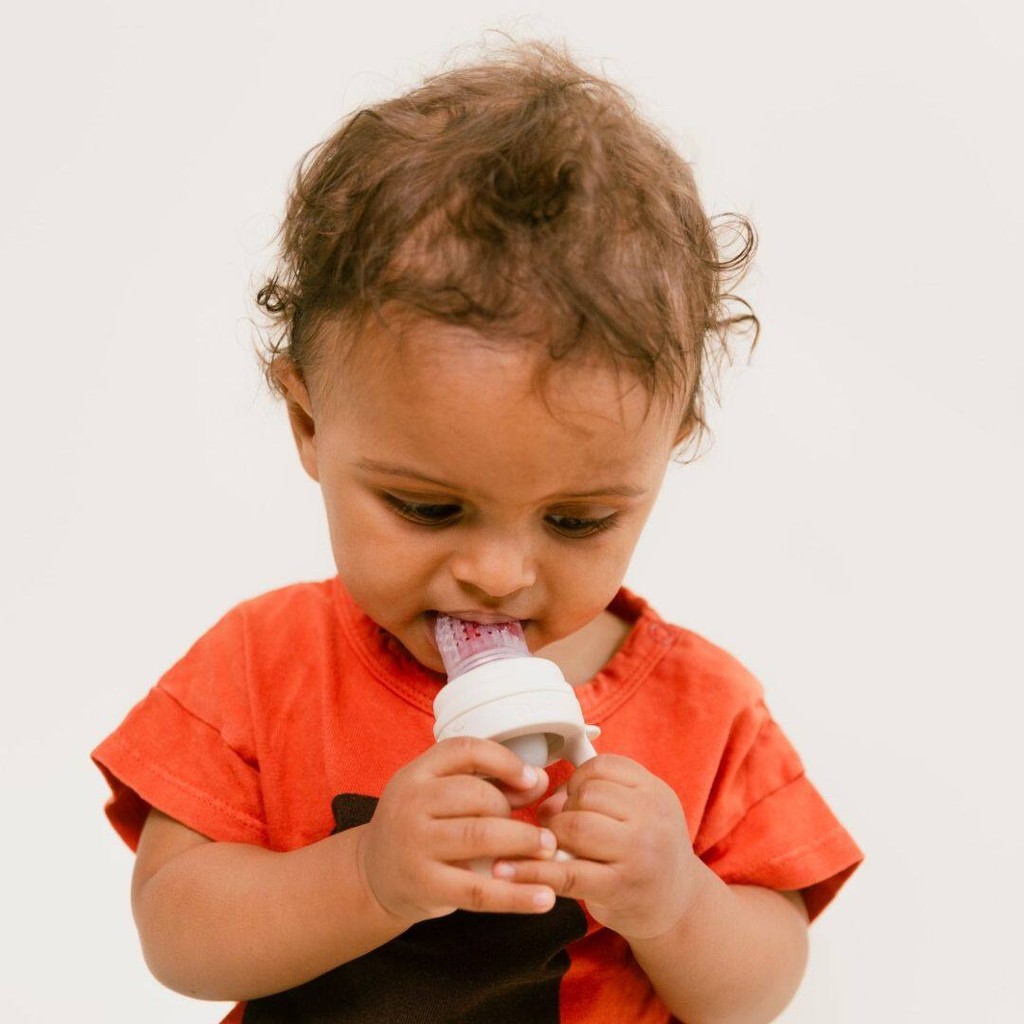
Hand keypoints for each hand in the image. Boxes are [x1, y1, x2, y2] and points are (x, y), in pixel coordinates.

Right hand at [356, 737, 558, 926]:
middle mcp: (410, 803)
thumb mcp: (442, 796)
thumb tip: (540, 781)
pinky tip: (544, 898)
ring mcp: (414, 844)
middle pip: (476, 794)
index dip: (505, 760)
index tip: (533, 779)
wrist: (373, 875)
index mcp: (417, 773)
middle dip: (512, 810)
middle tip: (534, 827)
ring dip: (523, 843)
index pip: (465, 750)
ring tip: (548, 850)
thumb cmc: (420, 827)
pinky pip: (478, 890)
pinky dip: (516, 896)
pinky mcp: (424, 885)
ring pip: (480, 836)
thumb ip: (491, 785)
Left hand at [491, 754, 699, 939]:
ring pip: (574, 826)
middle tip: (564, 831)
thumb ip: (600, 795)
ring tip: (557, 849)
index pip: (602, 767)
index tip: (574, 800)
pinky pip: (566, 873)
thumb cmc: (647, 855)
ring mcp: (637, 853)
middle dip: (565, 810)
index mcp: (655, 792)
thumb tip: (546, 800)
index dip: (577, 781)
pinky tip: (506, 872)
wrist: (679, 909)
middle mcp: (652, 818)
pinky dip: (531, 872)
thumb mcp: (640, 813)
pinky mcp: (617, 888)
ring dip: (553, 836)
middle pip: (587, 794)